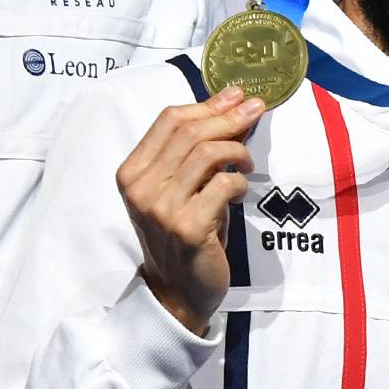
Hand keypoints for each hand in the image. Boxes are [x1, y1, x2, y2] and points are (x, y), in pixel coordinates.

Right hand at [118, 87, 263, 336]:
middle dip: (230, 117)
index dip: (208, 104)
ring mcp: (161, 209)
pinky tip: (238, 194)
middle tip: (256, 113)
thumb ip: (196, 151)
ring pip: (208, 153)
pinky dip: (240, 183)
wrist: (178, 291)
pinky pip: (223, 184)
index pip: (169, 120)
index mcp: (132, 172)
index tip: (237, 96)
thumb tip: (232, 104)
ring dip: (237, 152)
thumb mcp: (182, 187)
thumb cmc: (184, 234)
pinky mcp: (187, 228)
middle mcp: (140, 188)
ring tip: (245, 165)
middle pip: (191, 131)